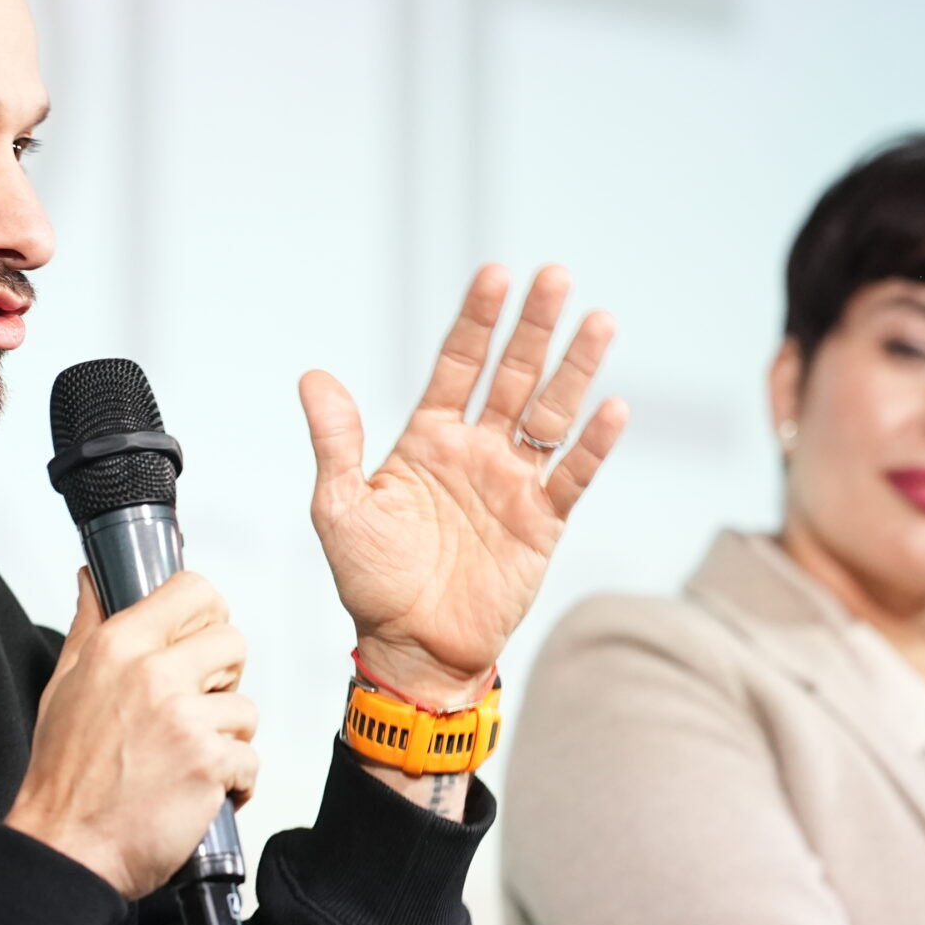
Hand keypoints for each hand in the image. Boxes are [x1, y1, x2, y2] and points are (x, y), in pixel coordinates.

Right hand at [6, 569, 259, 898]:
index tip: (198, 646)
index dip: (205, 618)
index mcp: (118, 646)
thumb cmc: (63, 778)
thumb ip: (88, 626)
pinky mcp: (208, 763)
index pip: (193, 591)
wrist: (64, 850)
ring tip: (187, 764)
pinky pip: (250, 762)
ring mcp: (184, 718)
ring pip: (246, 708)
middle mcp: (153, 673)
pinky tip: (196, 796)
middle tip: (194, 713)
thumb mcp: (63, 687)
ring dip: (226, 740)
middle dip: (223, 681)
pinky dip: (233, 785)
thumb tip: (94, 581)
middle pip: (232, 642)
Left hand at [300, 263, 626, 705]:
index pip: (457, 365)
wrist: (411, 649)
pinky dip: (592, 445)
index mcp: (428, 439)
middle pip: (513, 376)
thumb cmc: (371, 581)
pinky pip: (572, 476)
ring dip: (575, 370)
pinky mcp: (542, 524)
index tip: (495, 274)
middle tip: (555, 277)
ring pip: (551, 414)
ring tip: (600, 321)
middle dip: (533, 327)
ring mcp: (513, 484)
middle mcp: (476, 451)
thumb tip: (314, 377)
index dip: (476, 321)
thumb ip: (336, 443)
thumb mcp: (340, 507)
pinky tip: (611, 408)